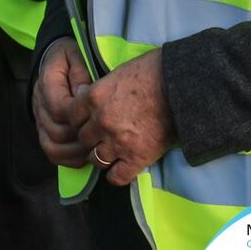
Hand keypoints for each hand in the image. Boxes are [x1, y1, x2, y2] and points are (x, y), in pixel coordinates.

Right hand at [32, 37, 92, 167]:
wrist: (56, 59)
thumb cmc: (70, 56)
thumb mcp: (76, 54)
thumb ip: (80, 73)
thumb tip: (84, 94)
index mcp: (46, 83)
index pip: (59, 109)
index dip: (78, 118)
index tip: (96, 115)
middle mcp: (39, 104)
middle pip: (56, 132)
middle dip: (80, 139)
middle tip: (102, 139)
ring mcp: (40, 119)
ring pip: (52, 147)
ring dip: (74, 153)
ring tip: (94, 151)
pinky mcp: (44, 130)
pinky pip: (52, 152)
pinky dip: (68, 159)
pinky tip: (85, 157)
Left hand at [68, 49, 174, 185]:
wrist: (179, 86)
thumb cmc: (150, 72)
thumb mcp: (116, 73)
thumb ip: (98, 89)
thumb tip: (84, 96)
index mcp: (94, 98)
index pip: (71, 117)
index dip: (79, 120)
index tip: (87, 120)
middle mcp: (101, 121)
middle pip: (83, 139)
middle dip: (91, 138)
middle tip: (102, 136)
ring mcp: (118, 142)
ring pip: (96, 159)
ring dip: (102, 156)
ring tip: (112, 152)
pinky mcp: (137, 158)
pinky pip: (116, 177)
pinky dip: (117, 175)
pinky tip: (122, 167)